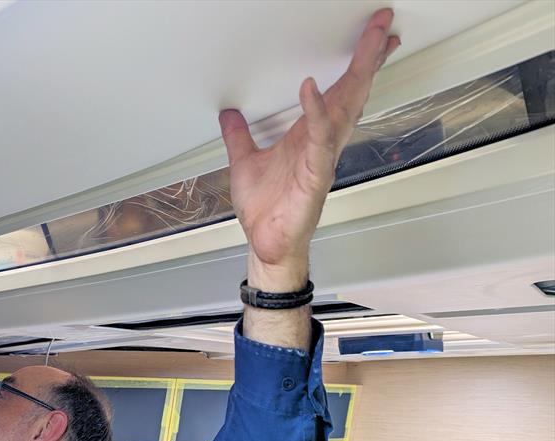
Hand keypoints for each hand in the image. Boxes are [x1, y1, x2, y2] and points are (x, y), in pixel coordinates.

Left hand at [219, 8, 399, 289]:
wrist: (267, 244)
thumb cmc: (266, 210)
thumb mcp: (243, 161)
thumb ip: (238, 136)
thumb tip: (228, 115)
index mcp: (307, 135)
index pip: (337, 91)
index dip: (354, 64)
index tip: (371, 37)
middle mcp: (321, 142)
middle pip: (351, 91)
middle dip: (368, 57)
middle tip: (383, 25)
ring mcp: (322, 156)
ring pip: (344, 108)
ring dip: (357, 74)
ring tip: (370, 43)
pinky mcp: (314, 174)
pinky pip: (317, 139)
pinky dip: (314, 112)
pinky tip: (311, 88)